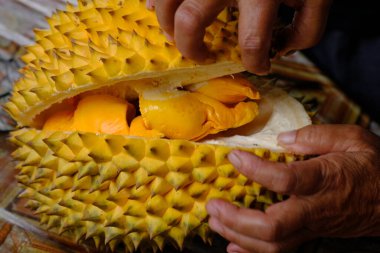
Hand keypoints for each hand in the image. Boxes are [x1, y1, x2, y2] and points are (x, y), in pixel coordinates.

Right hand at [149, 0, 331, 74]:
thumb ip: (308, 27)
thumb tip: (281, 50)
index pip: (252, 42)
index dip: (257, 63)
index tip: (260, 66)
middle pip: (189, 22)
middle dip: (191, 49)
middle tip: (201, 57)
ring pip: (165, 1)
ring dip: (165, 25)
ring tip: (175, 36)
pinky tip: (153, 6)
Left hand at [206, 124, 379, 252]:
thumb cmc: (374, 167)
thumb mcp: (353, 139)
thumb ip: (317, 136)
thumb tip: (281, 140)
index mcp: (325, 179)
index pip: (286, 180)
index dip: (256, 170)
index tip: (234, 157)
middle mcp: (315, 208)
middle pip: (273, 226)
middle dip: (237, 219)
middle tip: (213, 204)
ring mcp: (312, 226)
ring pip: (273, 244)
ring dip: (238, 235)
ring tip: (214, 221)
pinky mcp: (310, 235)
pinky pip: (280, 251)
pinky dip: (252, 251)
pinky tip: (232, 246)